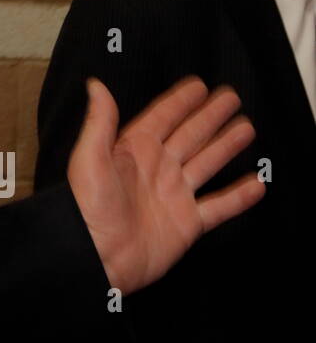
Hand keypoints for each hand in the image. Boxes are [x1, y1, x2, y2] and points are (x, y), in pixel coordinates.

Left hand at [67, 76, 264, 294]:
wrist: (96, 257)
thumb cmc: (86, 208)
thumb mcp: (88, 159)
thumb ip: (99, 122)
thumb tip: (96, 84)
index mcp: (133, 150)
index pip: (162, 118)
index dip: (180, 101)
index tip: (198, 85)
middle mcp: (157, 169)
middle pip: (190, 135)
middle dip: (210, 116)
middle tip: (231, 97)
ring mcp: (173, 195)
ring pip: (207, 164)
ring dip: (226, 146)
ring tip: (246, 128)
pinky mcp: (186, 223)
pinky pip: (219, 206)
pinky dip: (239, 197)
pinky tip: (256, 183)